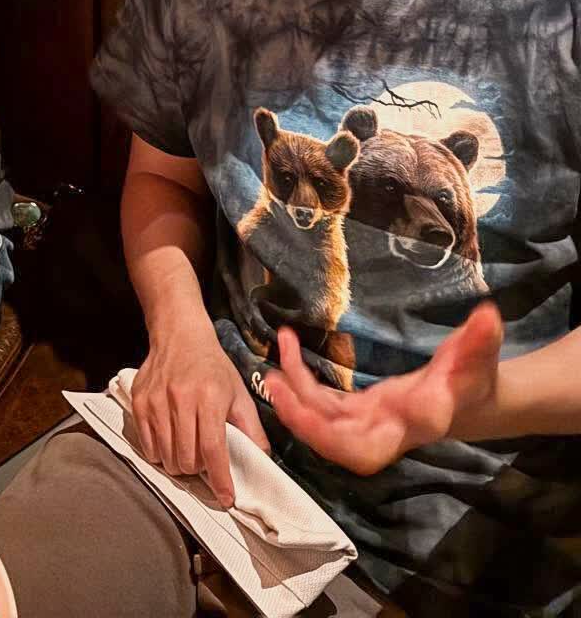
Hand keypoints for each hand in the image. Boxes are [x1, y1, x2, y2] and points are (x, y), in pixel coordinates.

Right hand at [131, 326, 270, 507]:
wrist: (179, 335)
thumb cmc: (212, 366)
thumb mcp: (239, 393)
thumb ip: (252, 429)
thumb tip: (263, 462)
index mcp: (209, 398)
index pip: (213, 449)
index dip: (220, 479)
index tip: (226, 498)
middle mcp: (180, 399)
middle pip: (187, 458)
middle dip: (198, 471)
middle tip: (203, 464)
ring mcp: (156, 400)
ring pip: (166, 456)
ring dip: (178, 464)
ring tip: (186, 453)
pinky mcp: (139, 401)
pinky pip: (147, 445)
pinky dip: (159, 453)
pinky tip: (169, 443)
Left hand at [267, 304, 502, 474]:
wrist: (463, 402)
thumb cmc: (471, 378)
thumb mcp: (477, 357)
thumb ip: (479, 338)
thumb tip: (489, 314)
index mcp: (428, 415)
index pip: (419, 422)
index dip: (404, 412)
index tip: (377, 392)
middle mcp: (393, 429)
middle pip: (353, 447)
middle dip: (314, 427)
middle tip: (281, 392)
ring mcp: (370, 424)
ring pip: (327, 430)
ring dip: (296, 405)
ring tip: (273, 372)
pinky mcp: (355, 414)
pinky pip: (321, 408)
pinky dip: (300, 387)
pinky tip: (284, 358)